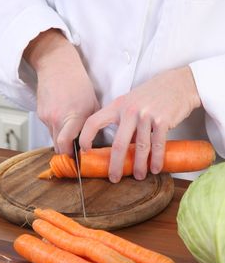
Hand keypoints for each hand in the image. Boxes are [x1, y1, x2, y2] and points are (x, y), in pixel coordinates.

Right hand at [24, 29, 98, 154]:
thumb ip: (92, 124)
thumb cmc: (78, 83)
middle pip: (57, 147)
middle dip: (66, 152)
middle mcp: (57, 118)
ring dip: (61, 140)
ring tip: (71, 133)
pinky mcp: (40, 114)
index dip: (71, 155)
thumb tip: (94, 142)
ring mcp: (46, 116)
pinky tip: (63, 120)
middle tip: (75, 152)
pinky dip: (56, 129)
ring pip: (52, 138)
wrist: (57, 66)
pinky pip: (48, 128)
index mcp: (74, 116)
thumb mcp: (93, 104)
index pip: (66, 145)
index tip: (78, 159)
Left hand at [79, 67, 200, 181]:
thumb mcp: (132, 103)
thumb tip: (122, 147)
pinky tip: (155, 168)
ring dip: (139, 166)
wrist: (178, 84)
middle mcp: (130, 110)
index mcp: (117, 106)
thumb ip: (124, 122)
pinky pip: (157, 144)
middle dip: (115, 165)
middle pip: (118, 143)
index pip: (94, 122)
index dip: (86, 137)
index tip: (85, 151)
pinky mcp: (162, 120)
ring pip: (140, 147)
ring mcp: (146, 115)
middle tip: (114, 178)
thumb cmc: (153, 95)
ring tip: (139, 176)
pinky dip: (156, 159)